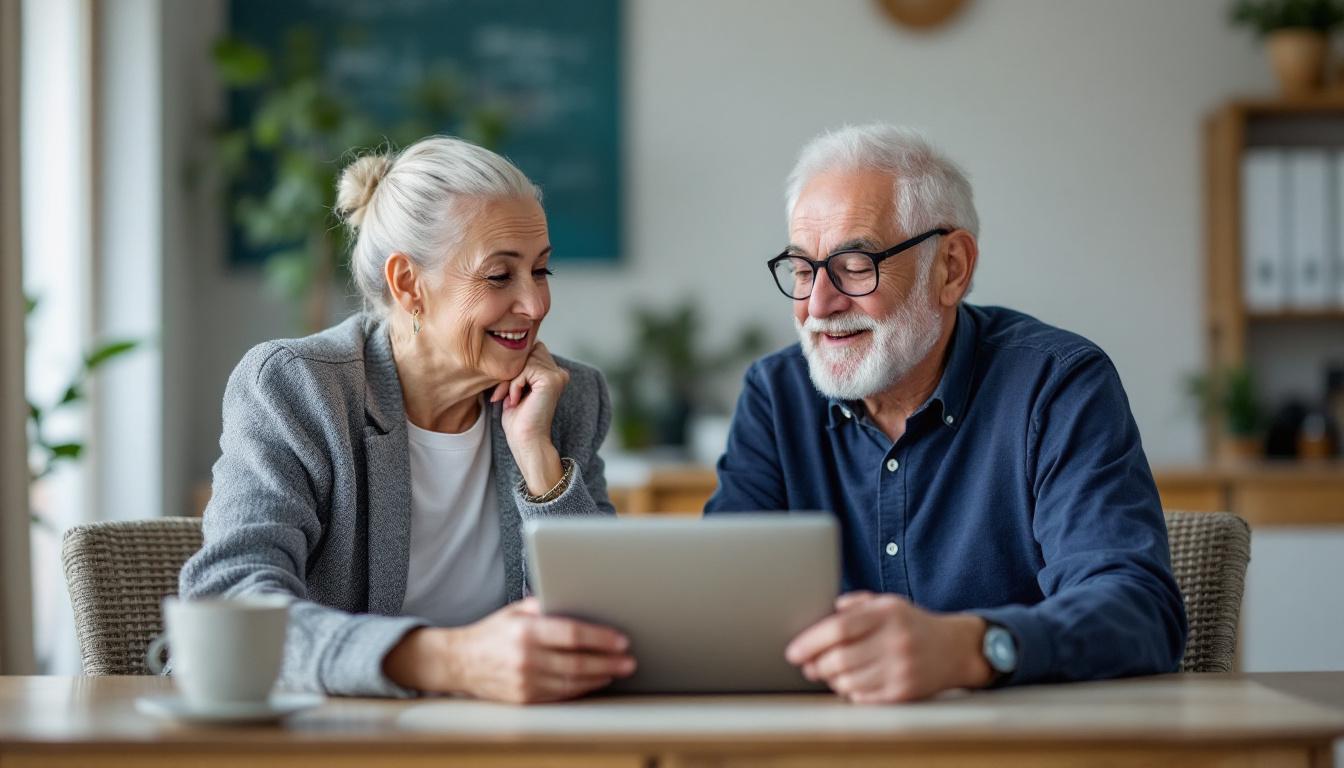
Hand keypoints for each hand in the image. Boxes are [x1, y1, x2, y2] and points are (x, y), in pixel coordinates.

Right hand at [383, 598, 635, 702]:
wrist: (459, 662)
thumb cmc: (492, 633)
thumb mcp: (516, 610)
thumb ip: (546, 604)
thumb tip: (579, 595)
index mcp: (525, 631)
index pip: (571, 634)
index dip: (600, 638)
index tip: (620, 639)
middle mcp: (526, 659)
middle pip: (577, 663)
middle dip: (608, 661)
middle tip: (629, 659)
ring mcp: (525, 682)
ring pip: (573, 683)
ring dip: (600, 677)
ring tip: (618, 669)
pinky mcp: (525, 698)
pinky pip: (561, 695)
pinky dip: (583, 688)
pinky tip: (596, 681)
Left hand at [491, 342, 569, 493]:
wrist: (526, 441)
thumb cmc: (518, 419)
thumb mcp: (514, 386)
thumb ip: (517, 367)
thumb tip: (506, 349)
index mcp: (552, 373)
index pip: (529, 350)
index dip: (512, 366)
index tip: (502, 390)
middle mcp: (558, 372)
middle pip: (528, 350)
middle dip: (510, 371)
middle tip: (502, 394)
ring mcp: (557, 375)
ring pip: (525, 358)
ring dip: (511, 379)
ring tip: (510, 399)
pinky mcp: (552, 380)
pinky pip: (526, 368)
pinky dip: (515, 384)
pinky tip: (516, 400)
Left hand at [784, 592, 992, 703]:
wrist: (955, 649)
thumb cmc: (912, 624)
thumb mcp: (887, 603)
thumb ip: (855, 605)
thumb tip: (823, 615)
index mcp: (887, 614)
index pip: (839, 629)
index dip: (810, 642)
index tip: (793, 652)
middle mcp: (895, 642)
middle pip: (840, 660)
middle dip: (816, 666)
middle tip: (808, 666)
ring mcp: (901, 669)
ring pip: (848, 682)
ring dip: (831, 680)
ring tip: (830, 673)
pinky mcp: (904, 693)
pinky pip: (863, 698)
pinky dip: (850, 692)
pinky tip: (851, 683)